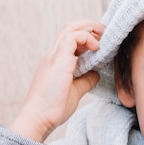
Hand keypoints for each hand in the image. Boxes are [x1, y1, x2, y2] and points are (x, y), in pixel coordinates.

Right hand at [9, 20, 104, 141]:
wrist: (38, 118)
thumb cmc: (53, 108)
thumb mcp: (75, 90)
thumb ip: (86, 80)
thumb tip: (97, 73)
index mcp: (56, 60)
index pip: (70, 38)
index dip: (87, 36)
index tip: (101, 44)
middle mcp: (53, 54)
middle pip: (70, 27)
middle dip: (90, 26)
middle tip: (105, 34)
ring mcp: (54, 55)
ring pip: (71, 27)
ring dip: (90, 29)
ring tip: (103, 36)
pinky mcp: (58, 60)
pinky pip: (72, 37)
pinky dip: (87, 38)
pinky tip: (96, 48)